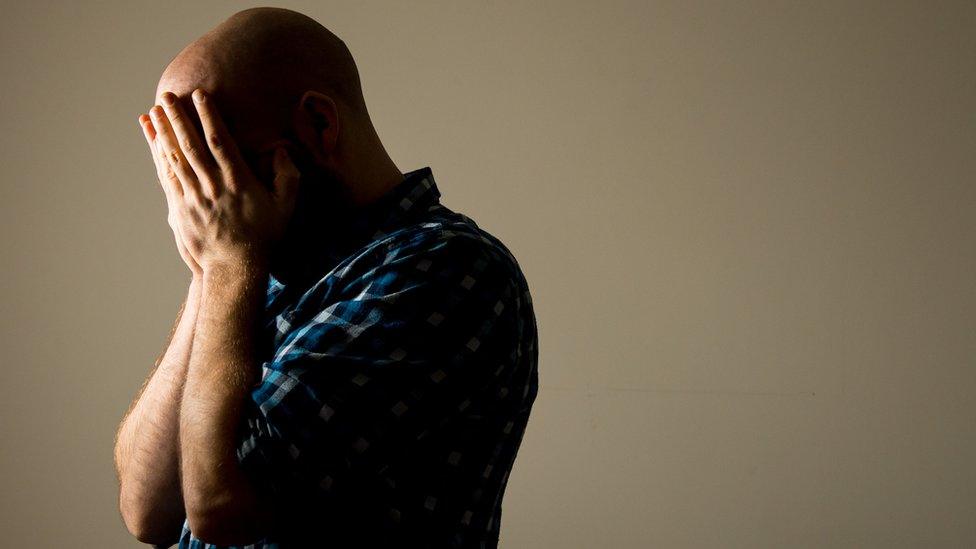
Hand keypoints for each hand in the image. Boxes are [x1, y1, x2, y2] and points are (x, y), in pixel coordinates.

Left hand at [143, 88, 300, 274]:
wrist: (234, 269)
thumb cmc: (264, 237)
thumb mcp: (286, 207)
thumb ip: (288, 177)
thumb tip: (282, 153)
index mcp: (238, 182)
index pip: (220, 142)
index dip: (209, 116)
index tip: (200, 95)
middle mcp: (213, 186)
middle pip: (191, 145)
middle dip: (179, 118)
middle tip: (167, 95)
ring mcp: (193, 197)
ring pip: (175, 157)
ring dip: (164, 132)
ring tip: (155, 110)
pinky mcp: (179, 208)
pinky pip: (167, 176)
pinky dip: (158, 155)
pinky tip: (153, 140)